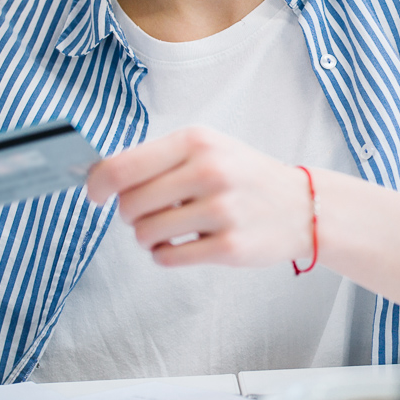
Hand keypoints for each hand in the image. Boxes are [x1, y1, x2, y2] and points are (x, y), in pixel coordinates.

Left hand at [86, 127, 313, 267]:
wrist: (303, 205)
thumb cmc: (245, 175)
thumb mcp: (208, 148)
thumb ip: (159, 159)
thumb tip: (101, 177)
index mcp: (197, 141)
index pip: (123, 166)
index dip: (98, 185)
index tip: (96, 195)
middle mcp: (210, 171)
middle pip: (130, 205)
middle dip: (130, 215)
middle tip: (150, 213)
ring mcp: (222, 210)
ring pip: (145, 234)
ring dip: (148, 238)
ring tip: (170, 230)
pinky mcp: (230, 247)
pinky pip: (168, 258)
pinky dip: (166, 255)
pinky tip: (184, 244)